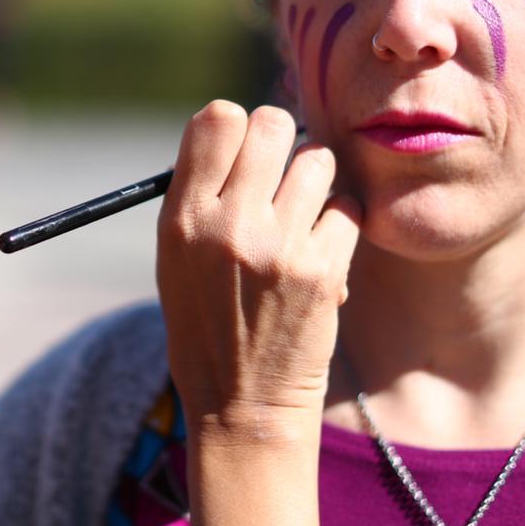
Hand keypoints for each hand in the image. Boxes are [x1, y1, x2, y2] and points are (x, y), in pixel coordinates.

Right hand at [156, 101, 359, 442]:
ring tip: (303, 216)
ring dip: (316, 181)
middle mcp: (226, 225)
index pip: (216, 118)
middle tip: (280, 176)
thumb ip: (202, 195)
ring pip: (317, 160)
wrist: (242, 407)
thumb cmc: (208, 325)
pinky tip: (321, 251)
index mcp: (182, 218)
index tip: (242, 153)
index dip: (236, 126)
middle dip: (282, 142)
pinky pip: (348, 207)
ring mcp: (277, 247)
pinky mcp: (322, 270)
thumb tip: (240, 127)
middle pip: (271, 124)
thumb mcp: (176, 259)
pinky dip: (341, 223)